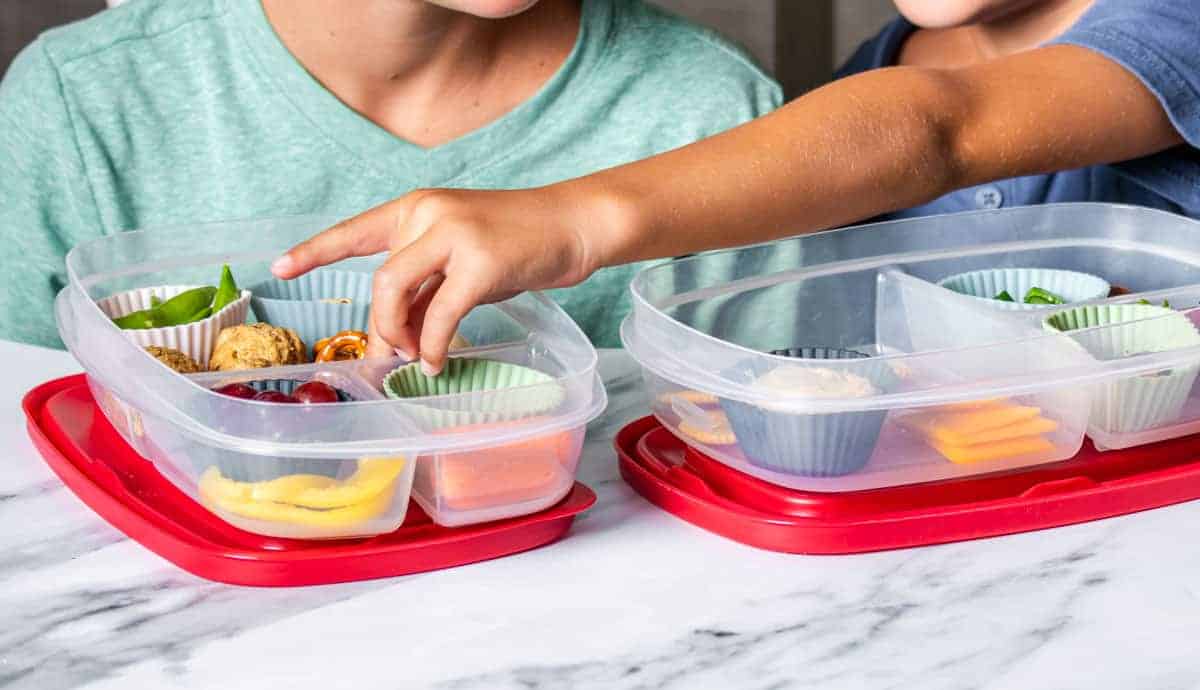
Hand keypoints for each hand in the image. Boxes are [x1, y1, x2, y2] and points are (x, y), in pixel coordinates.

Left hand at [271, 186, 618, 373]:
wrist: (571, 224)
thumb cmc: (516, 244)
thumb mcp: (461, 257)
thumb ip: (427, 285)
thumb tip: (399, 338)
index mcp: (417, 209)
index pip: (355, 231)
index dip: (314, 251)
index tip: (278, 267)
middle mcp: (428, 214)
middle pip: (379, 280)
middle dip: (381, 326)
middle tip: (391, 356)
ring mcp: (453, 235)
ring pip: (398, 294)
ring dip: (400, 336)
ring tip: (416, 359)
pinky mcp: (480, 263)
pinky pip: (440, 315)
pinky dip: (434, 345)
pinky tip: (438, 361)